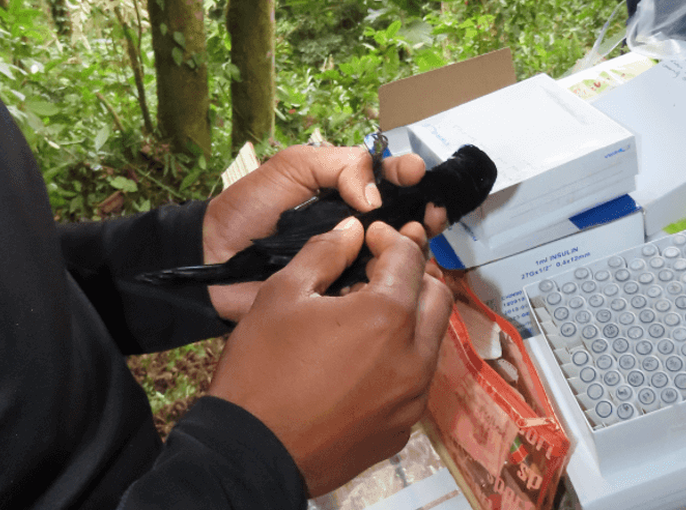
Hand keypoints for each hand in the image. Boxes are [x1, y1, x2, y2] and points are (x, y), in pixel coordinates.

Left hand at [203, 144, 438, 321]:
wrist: (215, 259)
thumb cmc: (250, 207)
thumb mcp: (294, 167)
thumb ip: (340, 167)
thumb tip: (377, 197)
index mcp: (342, 189)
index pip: (386, 177)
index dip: (405, 174)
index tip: (415, 174)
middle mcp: (353, 223)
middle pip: (402, 214)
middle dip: (422, 208)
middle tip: (430, 211)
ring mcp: (350, 259)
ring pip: (397, 250)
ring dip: (415, 241)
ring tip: (420, 235)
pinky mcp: (343, 293)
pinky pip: (378, 285)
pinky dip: (397, 279)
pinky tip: (409, 272)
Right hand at [207, 216, 453, 495]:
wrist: (249, 454)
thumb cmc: (261, 371)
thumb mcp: (282, 294)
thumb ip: (325, 253)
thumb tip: (351, 231)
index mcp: (387, 317)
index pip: (410, 258)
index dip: (388, 238)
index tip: (368, 239)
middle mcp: (413, 359)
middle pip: (436, 297)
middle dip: (411, 275)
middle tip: (374, 272)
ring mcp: (411, 400)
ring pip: (430, 341)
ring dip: (408, 318)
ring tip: (363, 317)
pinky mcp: (400, 430)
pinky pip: (413, 381)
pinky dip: (397, 360)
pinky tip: (358, 361)